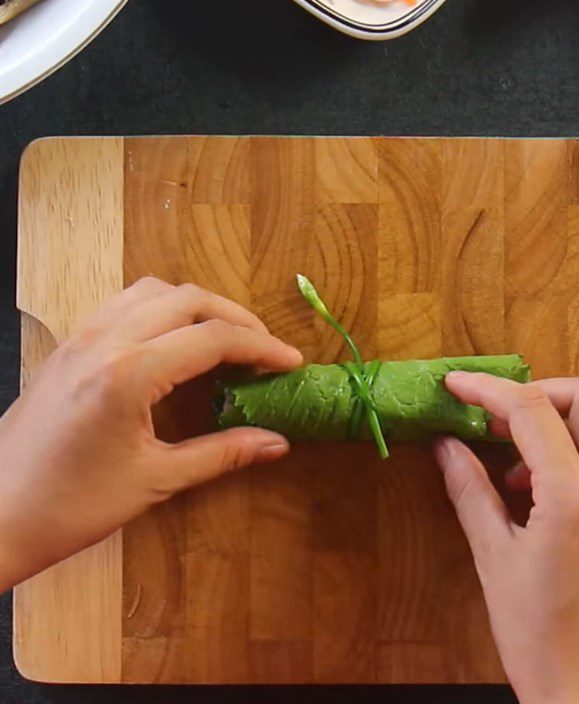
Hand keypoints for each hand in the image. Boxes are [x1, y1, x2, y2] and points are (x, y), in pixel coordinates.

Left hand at [0, 278, 301, 590]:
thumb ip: (223, 453)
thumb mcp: (156, 481)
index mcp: (130, 374)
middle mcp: (107, 340)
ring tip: (222, 338)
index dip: (262, 347)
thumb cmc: (73, 506)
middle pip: (190, 299)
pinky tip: (173, 341)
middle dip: (237, 318)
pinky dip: (163, 307)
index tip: (291, 363)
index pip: (214, 338)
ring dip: (198, 305)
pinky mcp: (68, 343)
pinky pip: (125, 301)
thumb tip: (278, 443)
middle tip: (263, 350)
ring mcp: (82, 336)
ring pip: (155, 290)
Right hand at [435, 374, 578, 703]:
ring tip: (527, 469)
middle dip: (538, 393)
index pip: (530, 409)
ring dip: (566, 426)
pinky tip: (569, 486)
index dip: (488, 388)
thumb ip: (469, 489)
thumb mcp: (492, 557)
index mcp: (572, 496)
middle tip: (501, 421)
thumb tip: (446, 444)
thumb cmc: (535, 633)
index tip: (458, 385)